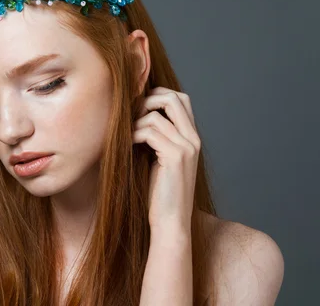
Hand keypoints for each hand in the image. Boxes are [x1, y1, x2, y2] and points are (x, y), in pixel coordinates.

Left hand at [132, 87, 200, 232]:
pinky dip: (134, 134)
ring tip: (126, 136)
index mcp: (192, 138)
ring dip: (135, 121)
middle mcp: (194, 139)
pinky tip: (127, 145)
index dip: (158, 95)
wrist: (170, 223)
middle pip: (173, 98)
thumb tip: (136, 114)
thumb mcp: (159, 159)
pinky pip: (150, 131)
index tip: (138, 107)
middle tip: (130, 115)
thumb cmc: (160, 194)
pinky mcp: (176, 157)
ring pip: (157, 114)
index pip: (181, 99)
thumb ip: (156, 137)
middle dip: (148, 99)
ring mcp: (187, 147)